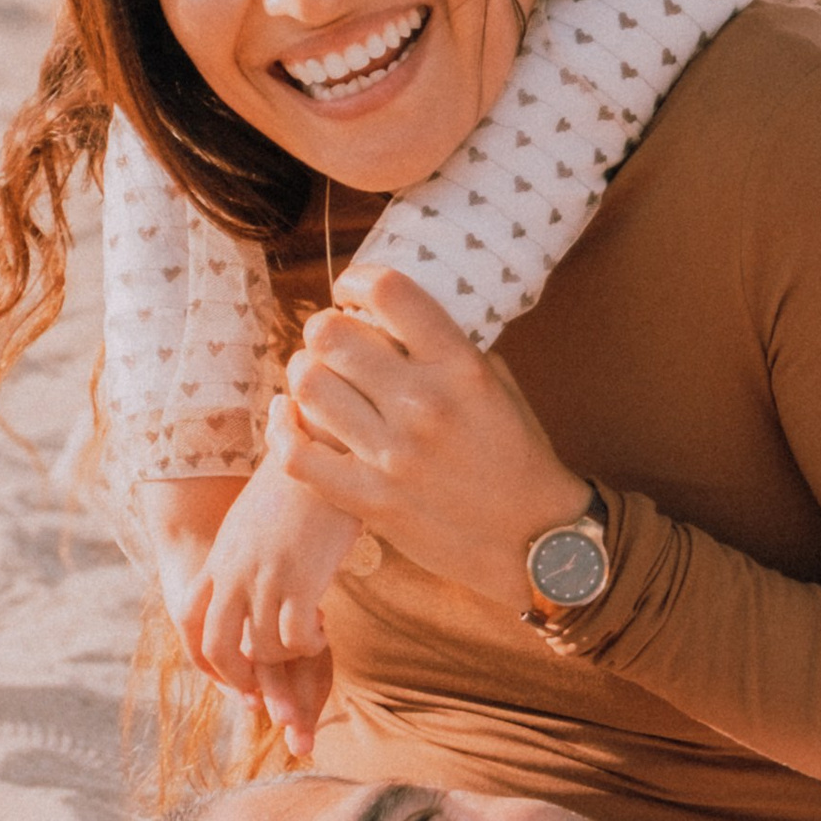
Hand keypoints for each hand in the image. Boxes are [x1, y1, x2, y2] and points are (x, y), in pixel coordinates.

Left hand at [171, 459, 361, 751]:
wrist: (323, 444)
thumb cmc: (301, 475)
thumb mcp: (257, 514)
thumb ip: (248, 546)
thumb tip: (254, 568)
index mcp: (223, 555)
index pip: (192, 617)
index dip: (204, 654)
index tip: (228, 670)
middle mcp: (235, 570)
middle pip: (217, 645)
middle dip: (238, 676)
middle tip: (262, 692)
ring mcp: (266, 575)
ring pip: (261, 647)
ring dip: (284, 657)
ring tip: (305, 645)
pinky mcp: (300, 578)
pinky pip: (296, 637)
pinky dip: (308, 647)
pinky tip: (323, 634)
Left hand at [265, 265, 591, 614]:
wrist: (536, 539)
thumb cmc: (518, 454)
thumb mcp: (497, 383)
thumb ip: (446, 346)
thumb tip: (391, 317)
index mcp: (460, 366)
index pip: (388, 291)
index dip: (356, 281)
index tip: (352, 292)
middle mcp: (424, 404)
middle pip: (330, 334)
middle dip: (322, 330)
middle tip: (332, 344)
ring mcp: (393, 456)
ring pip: (307, 386)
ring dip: (304, 376)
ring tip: (320, 382)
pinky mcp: (371, 501)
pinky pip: (297, 455)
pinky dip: (284, 431)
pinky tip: (291, 418)